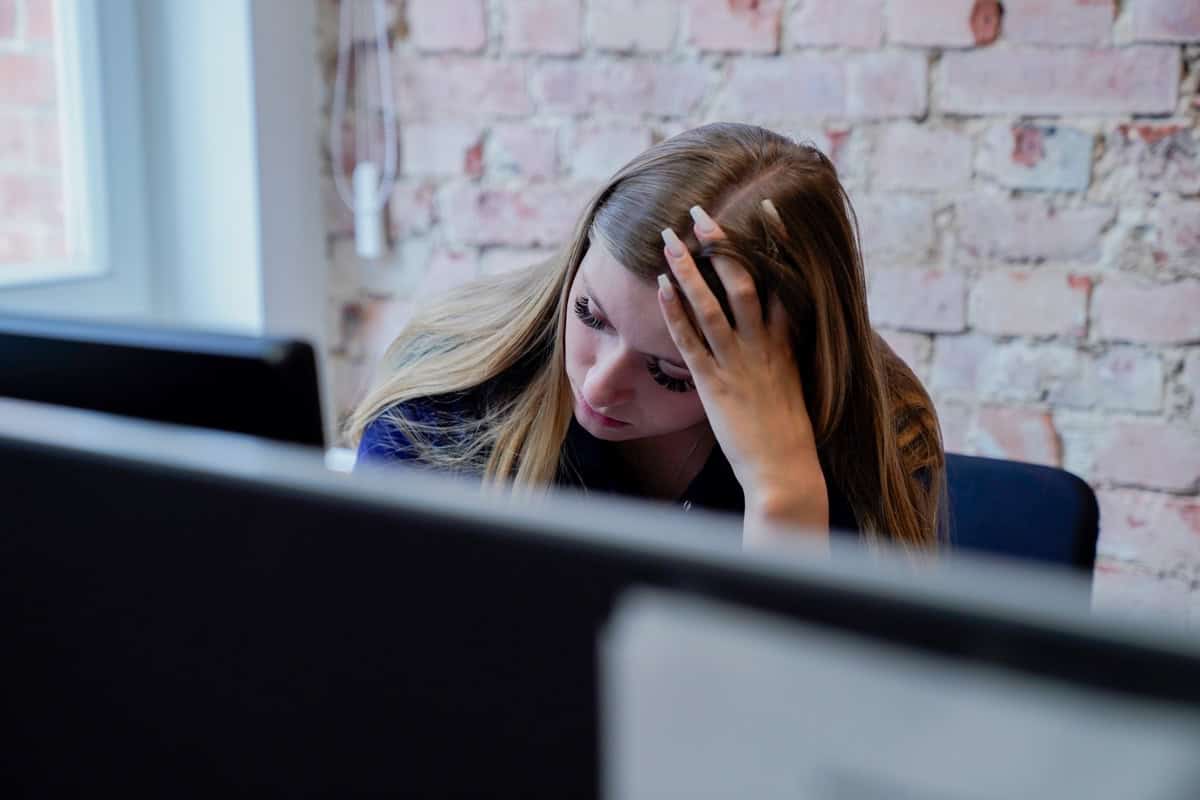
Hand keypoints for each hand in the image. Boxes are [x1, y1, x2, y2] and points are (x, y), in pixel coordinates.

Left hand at [658, 204, 827, 531]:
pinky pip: (689, 341)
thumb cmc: (789, 434)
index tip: (764, 209)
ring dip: (689, 268)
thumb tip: (775, 333)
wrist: (785, 471)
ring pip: (711, 304)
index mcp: (787, 341)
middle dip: (720, 244)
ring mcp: (737, 363)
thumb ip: (782, 353)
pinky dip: (674, 312)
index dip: (774, 242)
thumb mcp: (795, 383)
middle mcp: (763, 345)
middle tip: (700, 213)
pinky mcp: (714, 385)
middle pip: (742, 281)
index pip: (782, 279)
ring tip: (669, 239)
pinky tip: (660, 287)